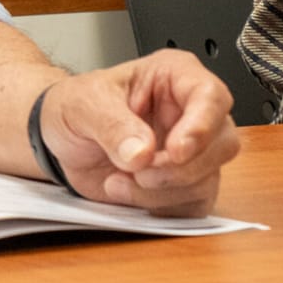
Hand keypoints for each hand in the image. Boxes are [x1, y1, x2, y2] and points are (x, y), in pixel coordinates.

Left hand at [38, 50, 239, 215]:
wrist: (60, 138)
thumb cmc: (75, 106)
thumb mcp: (83, 103)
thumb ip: (111, 124)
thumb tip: (142, 153)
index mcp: (174, 76)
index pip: (210, 96)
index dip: (201, 127)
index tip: (175, 151)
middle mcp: (191, 112)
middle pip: (222, 143)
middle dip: (180, 168)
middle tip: (139, 172)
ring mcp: (193, 151)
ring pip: (207, 179)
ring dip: (162, 191)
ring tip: (117, 180)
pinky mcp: (185, 184)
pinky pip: (193, 205)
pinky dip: (159, 206)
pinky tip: (125, 192)